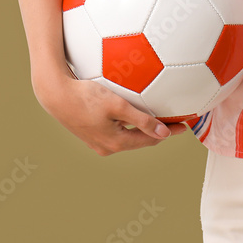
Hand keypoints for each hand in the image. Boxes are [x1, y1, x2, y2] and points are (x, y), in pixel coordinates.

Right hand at [34, 71, 188, 155]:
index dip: (169, 132)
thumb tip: (164, 133)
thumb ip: (142, 120)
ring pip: (129, 136)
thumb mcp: (117, 106)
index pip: (150, 140)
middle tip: (176, 120)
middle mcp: (107, 147)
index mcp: (116, 143)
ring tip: (160, 117)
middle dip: (159, 131)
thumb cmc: (87, 96)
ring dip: (145, 128)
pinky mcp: (91, 133)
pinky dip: (130, 123)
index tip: (185, 125)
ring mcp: (98, 142)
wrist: (56, 95)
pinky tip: (134, 111)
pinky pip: (117, 130)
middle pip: (140, 140)